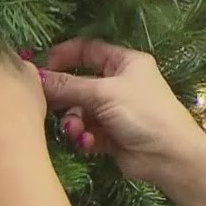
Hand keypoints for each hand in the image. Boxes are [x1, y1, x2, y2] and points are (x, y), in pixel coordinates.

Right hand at [38, 39, 205, 185]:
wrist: (170, 156)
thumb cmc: (144, 113)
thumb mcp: (104, 92)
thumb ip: (68, 85)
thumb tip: (35, 77)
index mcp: (125, 62)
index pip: (87, 49)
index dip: (63, 56)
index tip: (41, 69)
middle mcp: (120, 83)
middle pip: (79, 83)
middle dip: (64, 97)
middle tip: (47, 106)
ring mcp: (116, 109)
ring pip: (80, 110)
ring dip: (75, 121)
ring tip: (77, 131)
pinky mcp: (112, 135)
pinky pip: (88, 131)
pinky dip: (85, 136)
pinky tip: (88, 143)